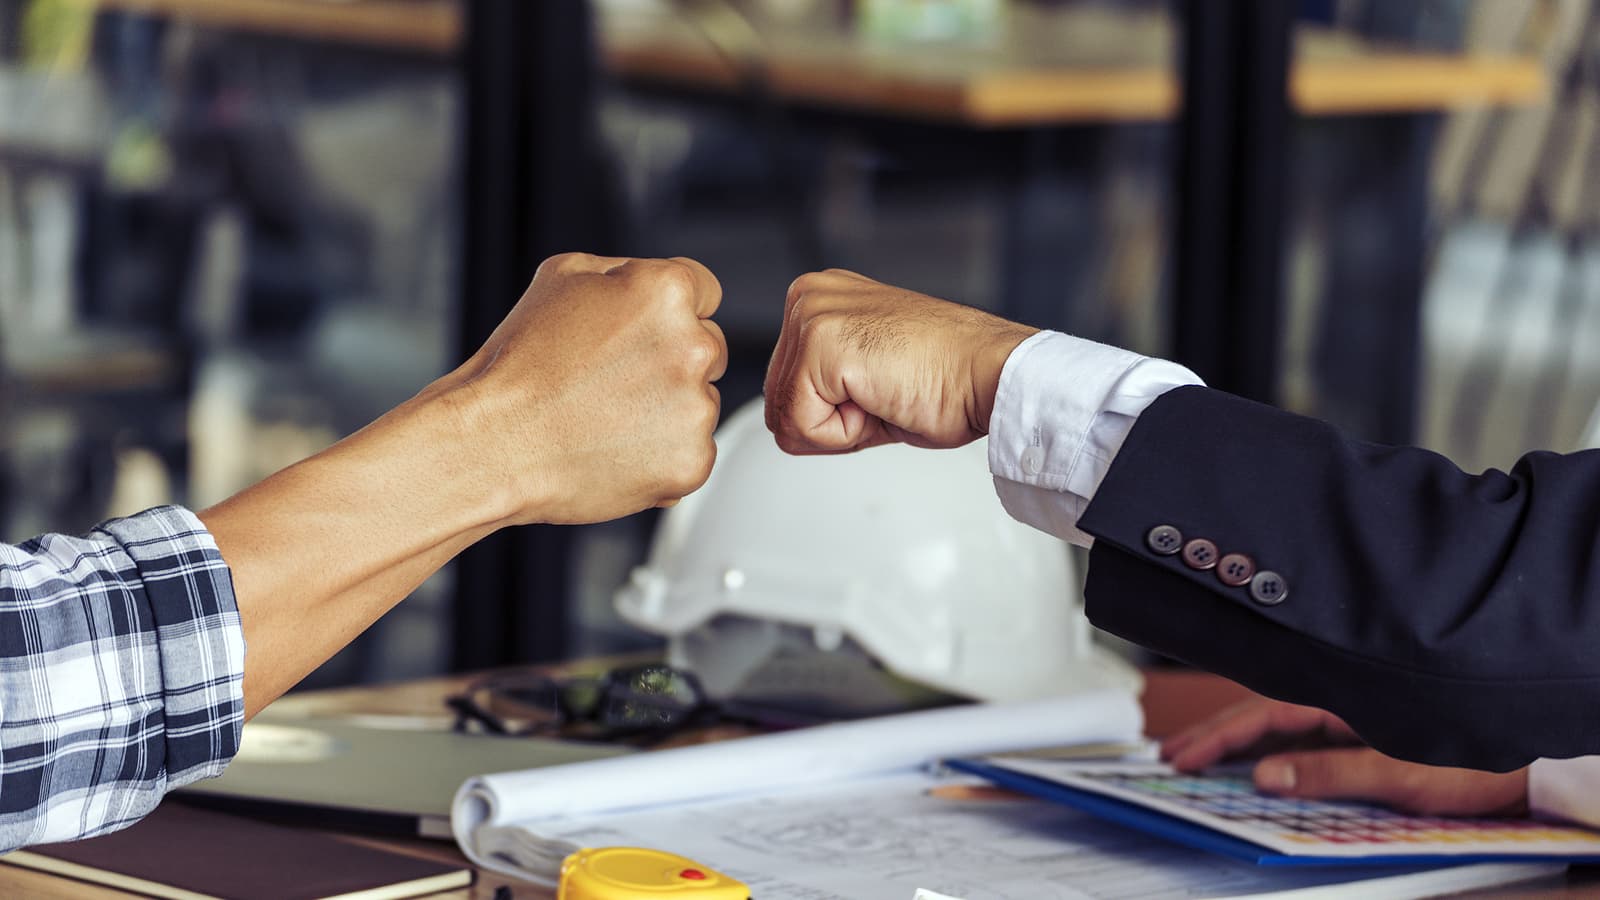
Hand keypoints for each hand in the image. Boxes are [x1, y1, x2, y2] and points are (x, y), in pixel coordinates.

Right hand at [448, 253, 726, 524]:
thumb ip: (624, 270)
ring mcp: (697, 409)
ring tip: (605, 419)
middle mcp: (694, 346)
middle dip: (672, 361)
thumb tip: (650, 280)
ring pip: (701, 403)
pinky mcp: (692, 462)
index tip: (640, 335)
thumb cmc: (519, 364)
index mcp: (666, 291)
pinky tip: (615, 450)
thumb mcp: (562, 277)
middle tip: (612, 382)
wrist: (493, 443)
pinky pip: (693, 452)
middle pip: (710, 349)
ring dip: (668, 410)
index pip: (705, 291)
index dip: (668, 313)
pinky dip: (663, 456)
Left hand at [763, 269, 1036, 453]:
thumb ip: (817, 391)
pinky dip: (846, 434)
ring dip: (840, 428)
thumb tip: (783, 425)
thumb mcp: (864, 376)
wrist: (994, 374)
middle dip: (832, 422)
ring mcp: (811, 315)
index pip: (782, 391)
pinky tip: (884, 398)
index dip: (833, 415)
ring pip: (788, 418)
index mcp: (818, 298)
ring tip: (887, 394)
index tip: (883, 387)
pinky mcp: (820, 343)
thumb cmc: (949, 379)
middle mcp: (808, 296)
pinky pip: (803, 426)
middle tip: (888, 394)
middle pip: (778, 405)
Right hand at [1162, 697, 1528, 816]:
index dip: (1216, 737)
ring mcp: (1348, 714)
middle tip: (1170, 757)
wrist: (1522, 763)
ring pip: (1276, 723)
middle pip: (1259, 714)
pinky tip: (1252, 760)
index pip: (1261, 714)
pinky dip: (1265, 747)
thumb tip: (1265, 776)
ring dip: (1234, 740)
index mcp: (1339, 699)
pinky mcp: (1359, 731)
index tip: (1182, 757)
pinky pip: (1298, 735)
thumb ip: (1328, 773)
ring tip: (1198, 757)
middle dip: (1212, 736)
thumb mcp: (1396, 771)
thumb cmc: (1469, 759)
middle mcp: (1339, 700)